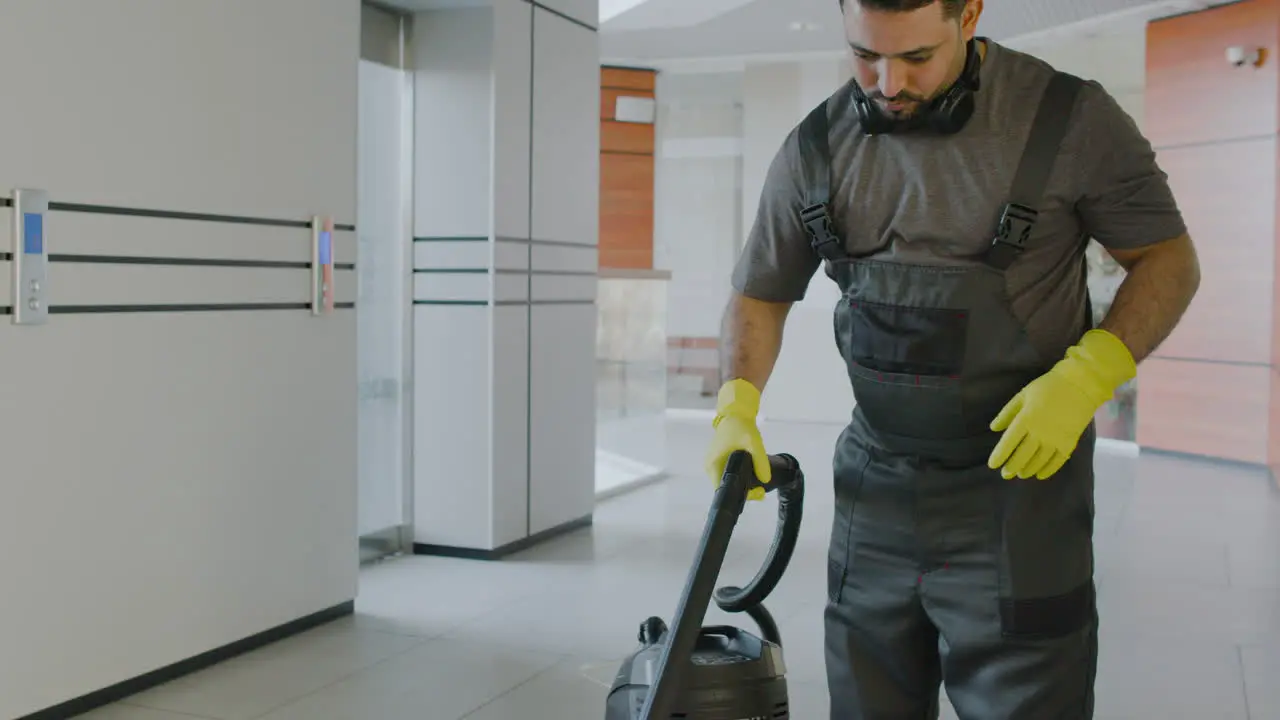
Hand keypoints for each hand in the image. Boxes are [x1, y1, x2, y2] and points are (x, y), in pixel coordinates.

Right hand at [705, 378, 771, 500]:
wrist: (735, 413)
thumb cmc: (741, 427)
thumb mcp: (753, 444)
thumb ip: (760, 462)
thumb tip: (766, 480)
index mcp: (713, 465)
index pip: (722, 489)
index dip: (738, 495)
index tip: (755, 493)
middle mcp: (710, 466)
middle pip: (724, 487)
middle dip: (743, 491)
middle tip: (761, 491)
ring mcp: (713, 463)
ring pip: (727, 481)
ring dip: (741, 485)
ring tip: (758, 485)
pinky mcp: (718, 460)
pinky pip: (727, 474)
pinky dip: (738, 477)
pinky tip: (751, 477)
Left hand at [988, 329, 1135, 479]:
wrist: (1080, 385)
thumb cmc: (1047, 387)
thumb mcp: (1022, 395)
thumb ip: (1007, 413)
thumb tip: (993, 428)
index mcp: (1025, 419)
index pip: (1008, 442)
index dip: (1000, 455)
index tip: (992, 465)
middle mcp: (1039, 433)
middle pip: (1023, 455)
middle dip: (1012, 467)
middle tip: (1005, 474)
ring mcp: (1056, 439)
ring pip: (1039, 461)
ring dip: (1028, 469)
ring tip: (1021, 474)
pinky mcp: (1070, 443)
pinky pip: (1057, 461)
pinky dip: (1048, 470)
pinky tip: (1040, 475)